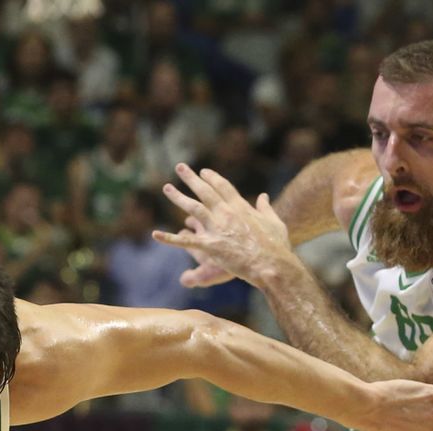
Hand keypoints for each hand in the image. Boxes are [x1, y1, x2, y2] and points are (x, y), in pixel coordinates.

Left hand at [154, 163, 293, 286]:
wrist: (273, 263)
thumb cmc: (277, 245)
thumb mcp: (275, 222)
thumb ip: (266, 208)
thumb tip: (263, 197)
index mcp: (241, 206)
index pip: (223, 187)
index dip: (212, 178)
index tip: (203, 171)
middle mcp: (226, 212)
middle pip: (205, 191)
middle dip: (191, 178)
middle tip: (180, 167)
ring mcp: (217, 228)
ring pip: (193, 208)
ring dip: (178, 197)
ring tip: (166, 188)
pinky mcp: (211, 246)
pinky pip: (186, 242)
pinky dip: (170, 238)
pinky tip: (155, 234)